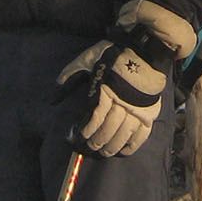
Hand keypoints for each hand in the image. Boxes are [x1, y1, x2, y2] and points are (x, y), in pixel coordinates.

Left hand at [55, 0, 196, 156]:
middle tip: (89, 148)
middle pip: (107, 130)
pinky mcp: (150, 112)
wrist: (142, 48)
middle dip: (96, 142)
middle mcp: (122, 103)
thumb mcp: (85, 61)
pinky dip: (132, 145)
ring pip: (122, 135)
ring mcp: (137, 109)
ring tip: (103, 152)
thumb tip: (51, 100)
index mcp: (105, 91)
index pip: (94, 119)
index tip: (77, 137)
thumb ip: (68, 78)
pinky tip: (123, 152)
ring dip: (111, 147)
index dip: (84, 131)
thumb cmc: (111, 54)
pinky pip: (141, 134)